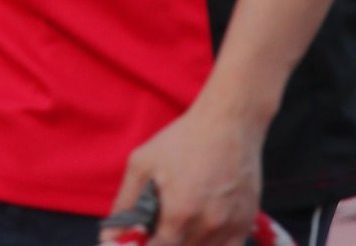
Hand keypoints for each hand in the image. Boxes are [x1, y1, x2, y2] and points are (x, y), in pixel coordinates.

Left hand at [110, 98, 262, 245]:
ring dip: (187, 245)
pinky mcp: (244, 226)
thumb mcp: (143, 163)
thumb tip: (110, 237)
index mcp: (179, 214)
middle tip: (161, 227)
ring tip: (181, 223)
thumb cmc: (183, 139)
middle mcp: (206, 226)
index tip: (142, 241)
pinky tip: (202, 230)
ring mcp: (229, 228)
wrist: (229, 122)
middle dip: (166, 244)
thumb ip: (125, 204)